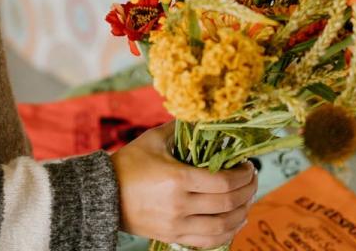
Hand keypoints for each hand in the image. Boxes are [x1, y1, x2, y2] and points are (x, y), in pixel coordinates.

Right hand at [112, 123, 257, 247]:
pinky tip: (234, 222)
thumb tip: (206, 117)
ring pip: (222, 226)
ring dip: (241, 214)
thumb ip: (182, 128)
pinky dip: (226, 233)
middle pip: (228, 204)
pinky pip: (208, 241)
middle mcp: (179, 205)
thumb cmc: (130, 163)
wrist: (103, 193)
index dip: (244, 175)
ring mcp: (176, 224)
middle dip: (248, 191)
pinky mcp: (172, 236)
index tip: (249, 166)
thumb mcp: (155, 139)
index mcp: (177, 178)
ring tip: (247, 201)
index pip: (224, 182)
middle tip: (252, 180)